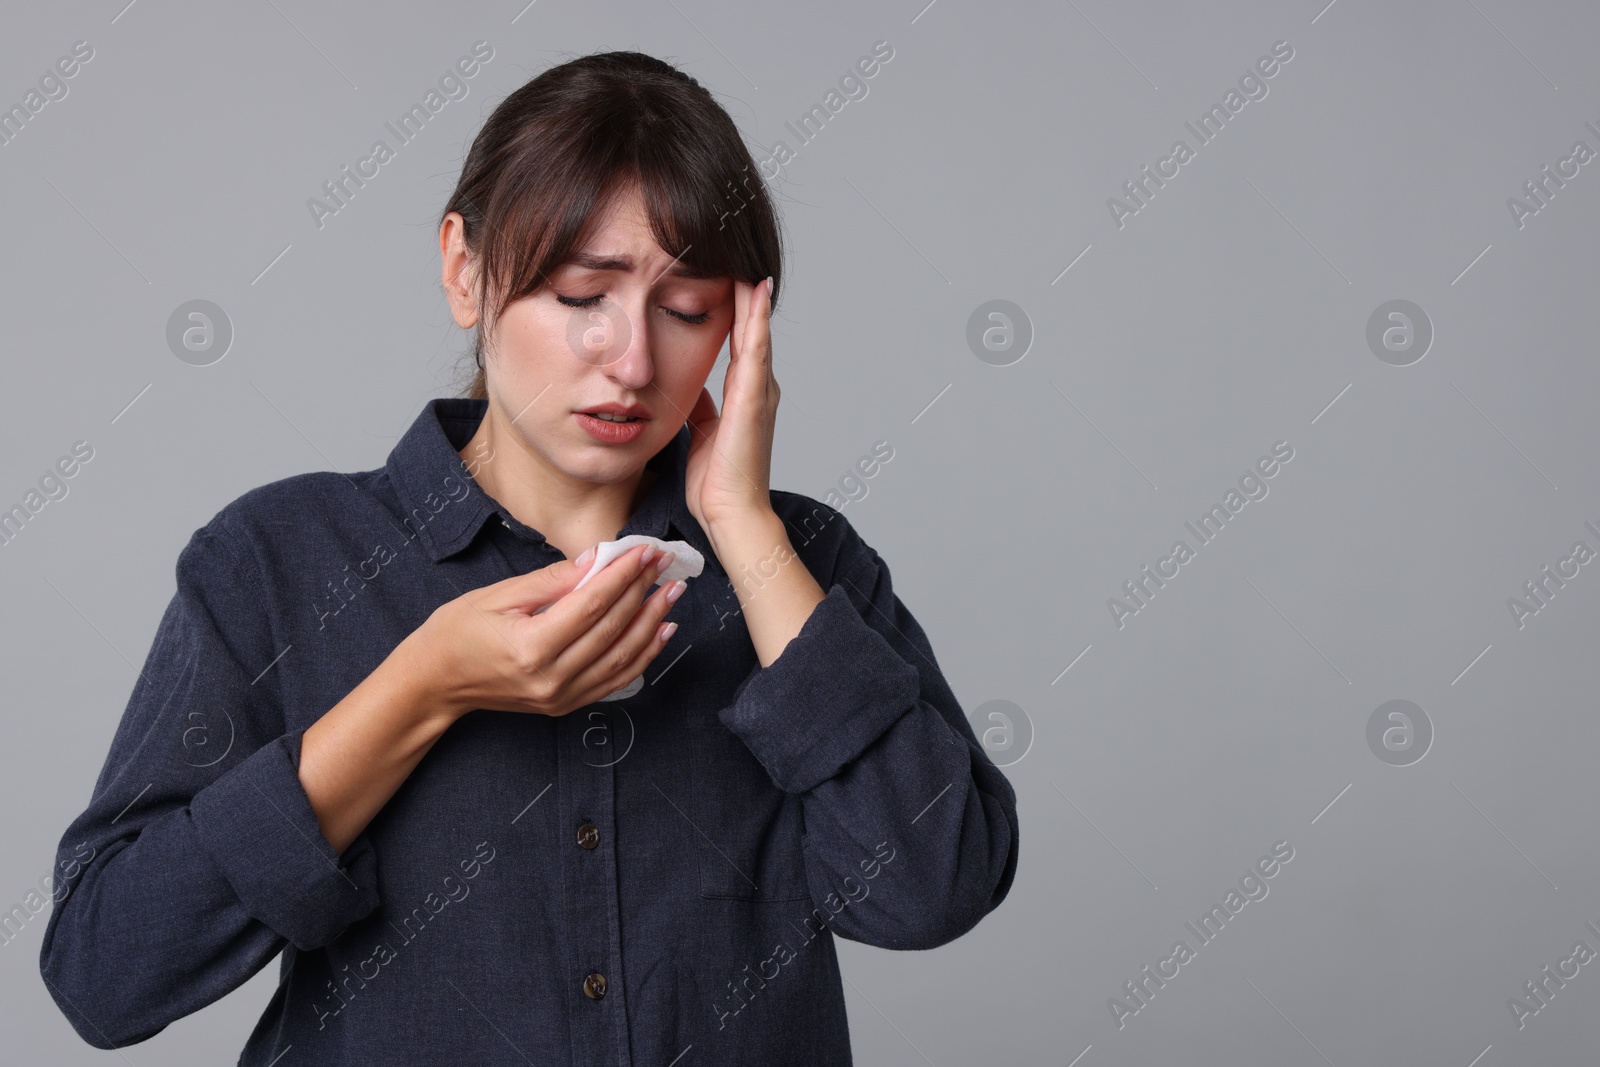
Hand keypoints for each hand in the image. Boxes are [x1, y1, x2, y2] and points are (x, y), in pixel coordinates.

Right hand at [406, 543, 686, 718]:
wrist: (435, 682)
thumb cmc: (457, 632)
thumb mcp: (498, 595)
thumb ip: (551, 580)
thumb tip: (596, 560)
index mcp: (530, 647)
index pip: (592, 604)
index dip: (623, 575)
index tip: (645, 551)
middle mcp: (550, 678)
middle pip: (611, 629)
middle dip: (642, 592)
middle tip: (664, 564)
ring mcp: (560, 697)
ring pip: (621, 658)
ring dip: (652, 623)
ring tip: (671, 594)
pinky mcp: (565, 705)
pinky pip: (615, 681)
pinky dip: (642, 655)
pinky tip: (659, 632)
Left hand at [684, 276, 778, 532]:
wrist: (732, 515)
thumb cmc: (716, 484)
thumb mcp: (701, 434)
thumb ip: (700, 408)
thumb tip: (688, 388)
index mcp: (744, 396)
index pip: (739, 342)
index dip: (734, 311)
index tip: (724, 277)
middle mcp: (758, 389)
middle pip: (750, 330)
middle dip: (745, 295)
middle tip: (739, 255)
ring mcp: (760, 392)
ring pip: (756, 331)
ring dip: (752, 296)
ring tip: (747, 260)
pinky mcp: (754, 399)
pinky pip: (755, 348)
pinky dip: (755, 318)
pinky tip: (754, 290)